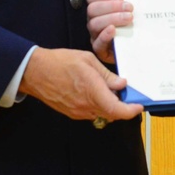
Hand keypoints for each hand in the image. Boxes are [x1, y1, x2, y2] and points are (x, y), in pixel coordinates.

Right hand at [18, 46, 142, 122]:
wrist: (35, 72)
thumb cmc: (60, 62)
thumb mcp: (87, 60)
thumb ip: (106, 75)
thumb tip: (121, 84)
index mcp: (92, 91)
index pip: (117, 110)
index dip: (131, 111)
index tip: (139, 106)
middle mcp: (86, 105)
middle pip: (112, 114)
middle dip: (122, 106)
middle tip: (126, 94)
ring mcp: (78, 111)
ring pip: (102, 113)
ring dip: (109, 105)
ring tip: (108, 89)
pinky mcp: (71, 113)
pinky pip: (91, 112)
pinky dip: (98, 105)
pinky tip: (95, 92)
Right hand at [86, 0, 131, 63]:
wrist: (143, 42)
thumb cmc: (132, 19)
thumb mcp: (128, 1)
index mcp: (98, 8)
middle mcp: (94, 20)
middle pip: (92, 10)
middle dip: (111, 7)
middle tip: (130, 8)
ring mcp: (95, 35)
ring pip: (94, 25)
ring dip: (111, 19)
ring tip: (129, 18)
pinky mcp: (101, 51)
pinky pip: (97, 44)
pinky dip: (104, 36)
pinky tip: (113, 30)